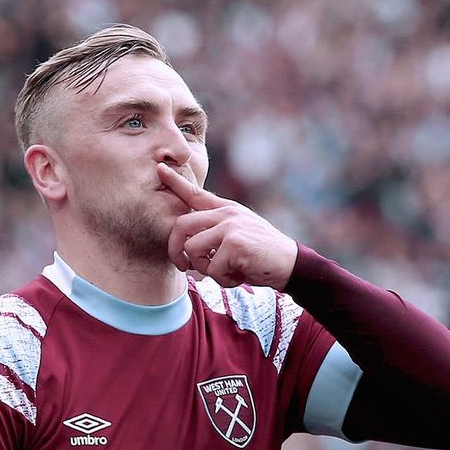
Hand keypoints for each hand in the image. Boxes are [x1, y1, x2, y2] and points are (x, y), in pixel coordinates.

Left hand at [157, 162, 297, 288]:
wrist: (290, 264)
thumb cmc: (260, 255)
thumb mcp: (238, 235)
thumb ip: (215, 233)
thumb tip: (186, 248)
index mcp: (226, 210)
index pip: (195, 193)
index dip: (176, 182)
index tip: (159, 168)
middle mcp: (227, 214)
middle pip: (181, 225)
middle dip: (175, 251)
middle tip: (183, 266)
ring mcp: (231, 226)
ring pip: (192, 249)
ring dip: (204, 269)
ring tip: (223, 272)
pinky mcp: (235, 244)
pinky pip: (212, 268)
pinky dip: (223, 280)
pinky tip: (238, 277)